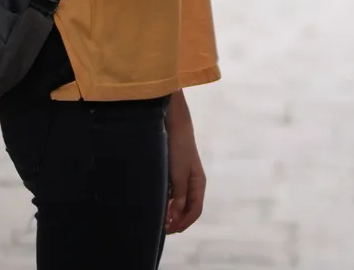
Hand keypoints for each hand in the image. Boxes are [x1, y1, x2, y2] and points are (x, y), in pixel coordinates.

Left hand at [166, 92, 205, 233]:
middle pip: (187, 208)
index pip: (195, 211)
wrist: (172, 123)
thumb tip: (175, 217)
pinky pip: (171, 193)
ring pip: (178, 201)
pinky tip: (155, 202)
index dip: (183, 223)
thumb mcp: (179, 173)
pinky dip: (165, 201)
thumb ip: (179, 195)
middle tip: (160, 227)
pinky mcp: (173, 172)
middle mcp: (192, 182)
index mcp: (198, 183)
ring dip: (170, 211)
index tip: (168, 230)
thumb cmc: (178, 148)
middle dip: (175, 220)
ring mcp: (182, 177)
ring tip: (156, 217)